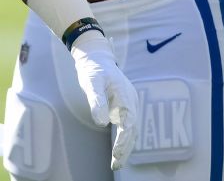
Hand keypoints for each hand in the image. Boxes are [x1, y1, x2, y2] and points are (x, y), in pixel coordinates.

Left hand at [69, 32, 138, 170]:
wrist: (96, 58)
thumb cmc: (93, 70)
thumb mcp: (92, 83)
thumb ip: (97, 101)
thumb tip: (102, 122)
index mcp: (126, 97)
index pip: (128, 123)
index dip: (123, 139)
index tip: (116, 153)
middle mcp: (131, 102)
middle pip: (132, 130)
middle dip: (125, 148)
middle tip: (116, 165)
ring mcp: (129, 105)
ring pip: (131, 130)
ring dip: (125, 146)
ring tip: (117, 162)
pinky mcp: (124, 107)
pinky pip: (127, 126)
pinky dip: (124, 139)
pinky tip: (118, 150)